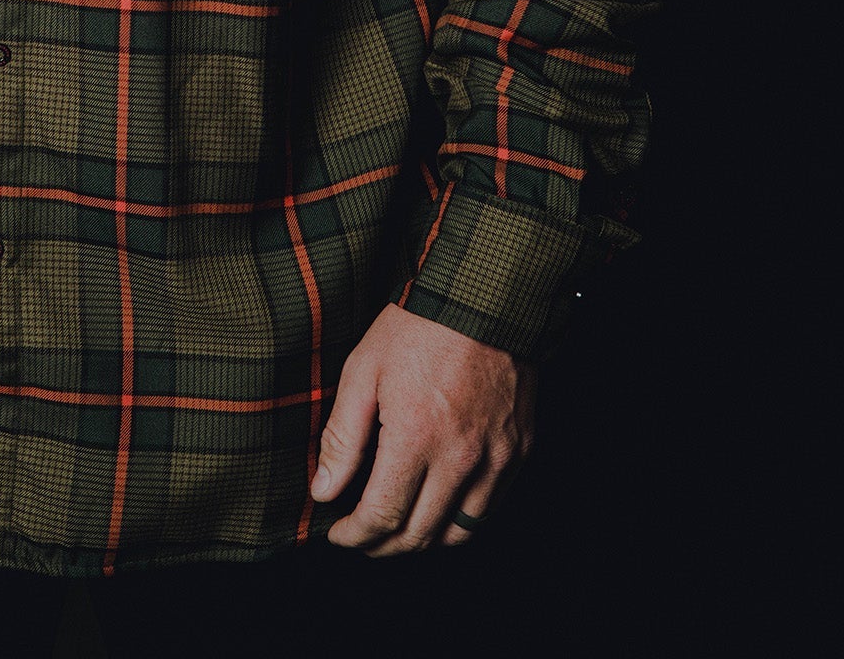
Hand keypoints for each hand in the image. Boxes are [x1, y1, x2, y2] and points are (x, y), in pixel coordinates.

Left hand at [309, 303, 534, 553]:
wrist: (481, 296)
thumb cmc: (417, 328)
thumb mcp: (363, 371)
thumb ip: (343, 437)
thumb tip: (324, 491)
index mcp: (417, 438)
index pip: (382, 516)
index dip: (354, 535)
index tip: (336, 533)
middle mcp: (461, 458)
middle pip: (419, 535)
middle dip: (381, 547)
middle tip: (360, 538)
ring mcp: (496, 458)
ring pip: (458, 534)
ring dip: (422, 542)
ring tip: (396, 529)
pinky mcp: (518, 451)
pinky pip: (489, 510)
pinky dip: (460, 522)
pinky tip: (437, 507)